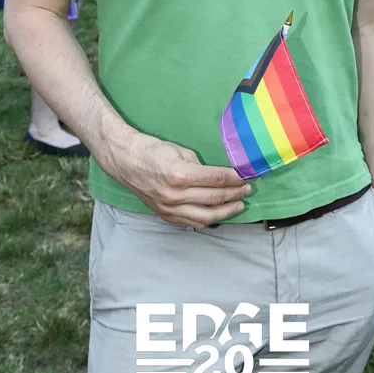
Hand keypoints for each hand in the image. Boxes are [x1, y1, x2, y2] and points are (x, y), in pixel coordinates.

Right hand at [111, 131, 250, 226]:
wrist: (126, 161)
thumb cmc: (152, 150)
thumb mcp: (179, 150)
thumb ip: (200, 165)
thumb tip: (219, 175)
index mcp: (180, 174)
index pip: (216, 179)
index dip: (234, 178)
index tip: (245, 176)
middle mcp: (175, 195)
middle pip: (214, 198)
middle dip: (235, 194)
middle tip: (247, 189)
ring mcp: (169, 208)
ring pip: (206, 216)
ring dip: (227, 211)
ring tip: (239, 204)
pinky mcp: (165, 215)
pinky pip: (192, 222)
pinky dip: (209, 219)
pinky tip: (219, 213)